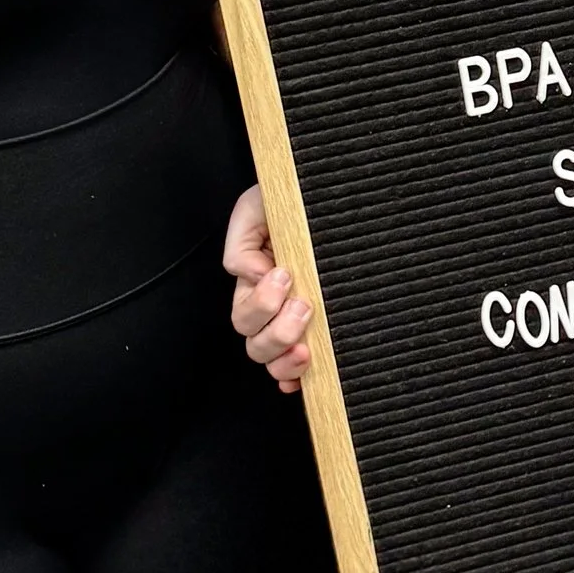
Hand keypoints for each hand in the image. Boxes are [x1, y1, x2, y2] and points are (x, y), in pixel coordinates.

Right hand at [225, 184, 314, 389]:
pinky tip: (303, 376)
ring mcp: (292, 321)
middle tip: (303, 306)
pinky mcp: (317, 331)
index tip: (286, 275)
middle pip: (254, 341)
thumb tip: (253, 276)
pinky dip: (295, 377)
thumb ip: (243, 240)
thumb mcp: (258, 206)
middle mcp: (270, 306)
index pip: (245, 312)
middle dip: (276, 330)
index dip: (262, 302)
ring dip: (285, 355)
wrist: (330, 195)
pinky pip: (298, 367)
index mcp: (255, 280)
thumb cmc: (294, 201)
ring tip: (307, 345)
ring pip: (272, 358)